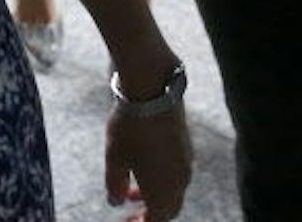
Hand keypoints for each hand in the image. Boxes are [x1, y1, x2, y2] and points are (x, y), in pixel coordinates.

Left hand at [106, 103, 192, 221]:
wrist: (154, 93)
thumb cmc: (131, 128)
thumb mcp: (114, 157)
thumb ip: (114, 183)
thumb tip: (114, 201)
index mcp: (164, 190)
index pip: (157, 219)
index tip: (127, 221)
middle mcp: (181, 181)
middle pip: (169, 208)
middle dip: (150, 212)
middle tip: (131, 211)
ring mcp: (186, 163)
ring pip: (173, 190)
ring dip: (154, 194)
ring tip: (130, 189)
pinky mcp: (186, 147)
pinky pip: (176, 173)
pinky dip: (161, 178)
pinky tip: (143, 166)